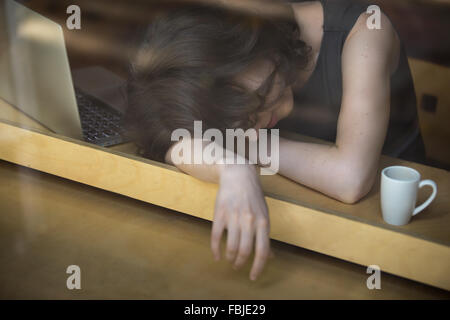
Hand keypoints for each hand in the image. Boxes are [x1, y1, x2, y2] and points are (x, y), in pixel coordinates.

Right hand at [211, 164, 270, 280]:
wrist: (238, 175)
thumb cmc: (253, 196)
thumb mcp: (264, 214)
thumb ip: (265, 235)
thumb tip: (270, 256)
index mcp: (263, 221)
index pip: (262, 250)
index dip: (258, 267)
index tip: (253, 276)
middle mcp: (249, 220)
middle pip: (245, 251)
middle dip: (241, 263)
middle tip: (238, 266)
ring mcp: (234, 217)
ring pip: (230, 246)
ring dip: (229, 257)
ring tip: (229, 260)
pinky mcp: (220, 214)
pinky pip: (215, 237)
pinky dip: (215, 249)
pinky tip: (216, 255)